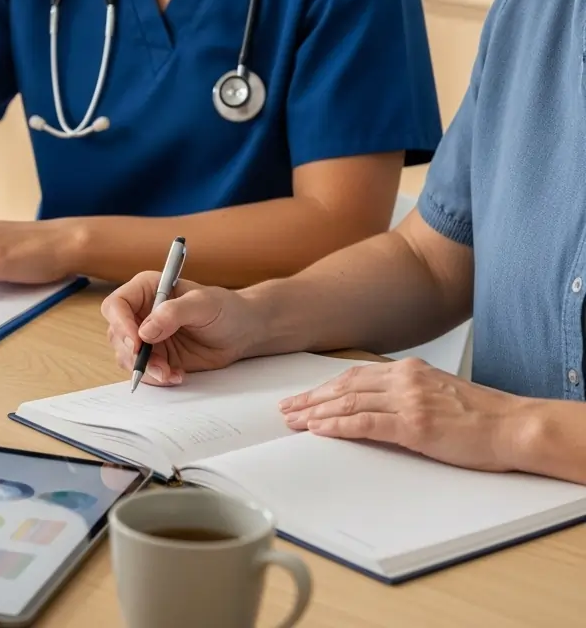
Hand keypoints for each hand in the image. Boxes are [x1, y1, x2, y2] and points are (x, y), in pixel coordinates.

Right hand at [101, 273, 257, 384]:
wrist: (241, 332)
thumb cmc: (225, 309)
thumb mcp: (203, 304)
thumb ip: (174, 313)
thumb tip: (146, 331)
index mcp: (147, 290)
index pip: (117, 305)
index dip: (120, 323)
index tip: (137, 342)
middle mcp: (140, 313)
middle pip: (117, 334)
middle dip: (135, 353)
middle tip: (157, 364)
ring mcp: (146, 337)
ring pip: (127, 356)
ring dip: (146, 368)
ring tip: (170, 372)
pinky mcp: (156, 357)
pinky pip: (144, 371)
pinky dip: (156, 377)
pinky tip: (176, 375)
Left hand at [279, 359, 529, 471]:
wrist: (514, 426)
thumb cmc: (480, 416)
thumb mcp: (436, 394)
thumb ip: (404, 394)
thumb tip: (372, 406)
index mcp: (409, 370)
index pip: (354, 376)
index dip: (323, 388)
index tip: (302, 399)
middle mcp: (405, 379)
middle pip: (344, 387)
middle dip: (311, 400)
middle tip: (286, 411)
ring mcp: (409, 401)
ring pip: (349, 403)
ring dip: (317, 414)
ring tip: (294, 422)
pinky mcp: (415, 425)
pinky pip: (366, 423)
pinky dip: (339, 426)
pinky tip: (320, 430)